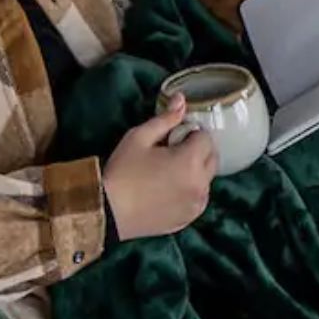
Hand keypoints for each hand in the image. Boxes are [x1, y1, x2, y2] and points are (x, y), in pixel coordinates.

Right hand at [103, 93, 216, 240]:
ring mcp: (197, 204)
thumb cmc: (122, 172)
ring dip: (196, 171)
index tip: (172, 138)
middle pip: (212, 158)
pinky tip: (168, 190)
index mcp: (191, 161)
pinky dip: (191, 191)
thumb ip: (165, 119)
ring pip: (207, 179)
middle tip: (172, 153)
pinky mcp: (189, 218)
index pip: (205, 138)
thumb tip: (181, 99)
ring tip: (168, 173)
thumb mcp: (139, 138)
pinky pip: (198, 198)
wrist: (106, 211)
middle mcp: (201, 184)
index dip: (190, 134)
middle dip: (198, 151)